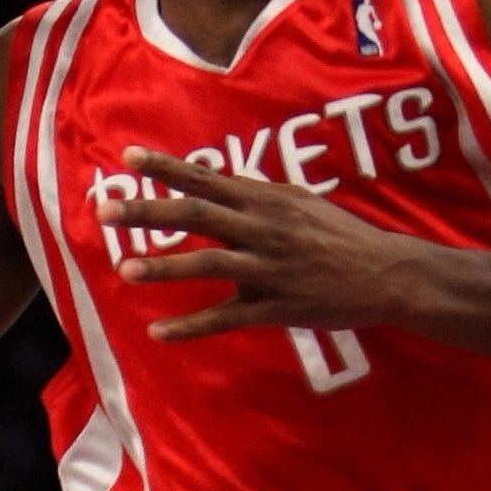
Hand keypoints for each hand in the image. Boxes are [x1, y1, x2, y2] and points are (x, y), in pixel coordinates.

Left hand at [97, 154, 415, 344]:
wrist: (386, 273)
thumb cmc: (343, 236)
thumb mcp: (302, 203)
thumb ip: (260, 197)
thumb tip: (223, 187)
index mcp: (266, 201)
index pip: (206, 178)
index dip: (165, 167)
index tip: (127, 157)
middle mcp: (261, 229)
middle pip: (195, 214)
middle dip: (147, 212)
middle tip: (105, 211)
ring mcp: (267, 268)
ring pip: (206, 264)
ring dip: (163, 266)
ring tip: (125, 270)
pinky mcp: (276, 306)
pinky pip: (226, 318)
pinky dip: (190, 327)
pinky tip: (159, 333)